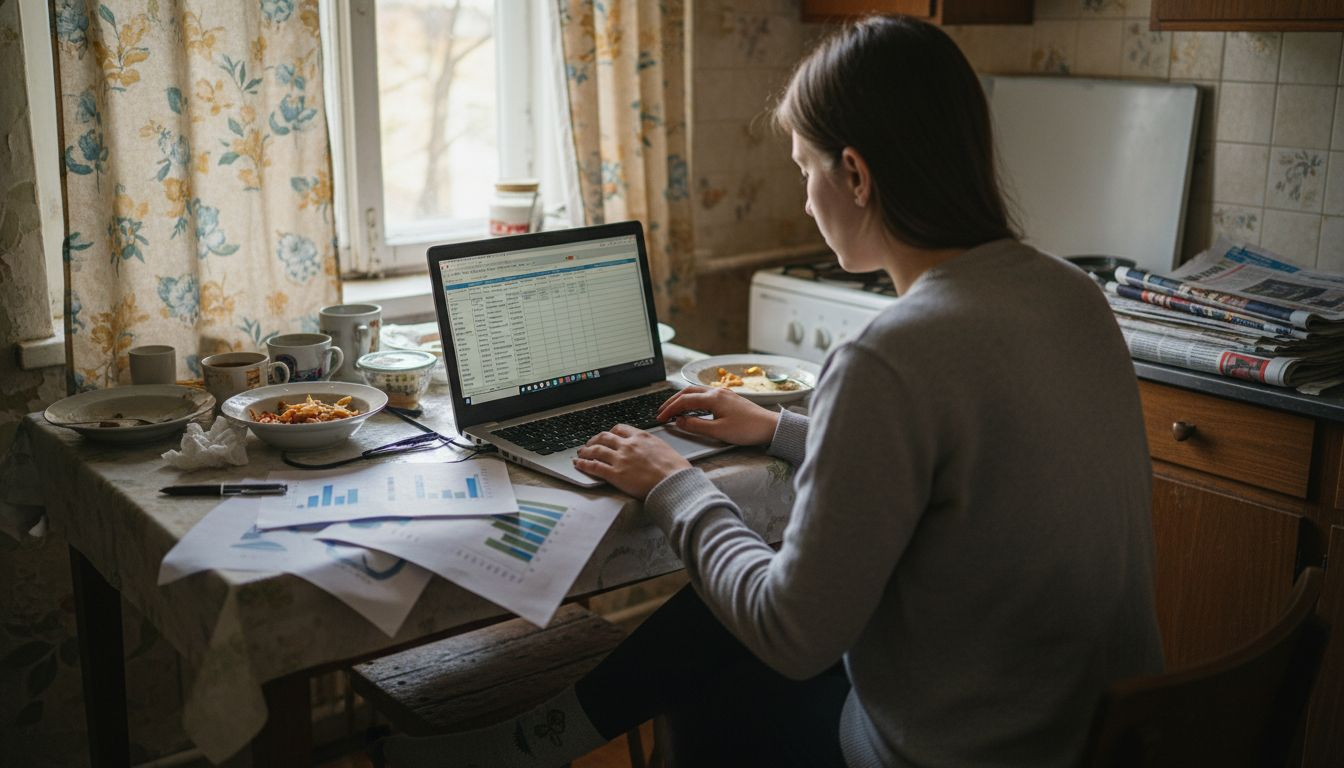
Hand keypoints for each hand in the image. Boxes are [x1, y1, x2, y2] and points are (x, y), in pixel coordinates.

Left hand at [574, 424, 691, 498]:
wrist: (674, 482)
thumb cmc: (675, 469)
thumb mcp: (664, 449)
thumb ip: (652, 446)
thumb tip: (651, 450)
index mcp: (641, 437)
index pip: (620, 429)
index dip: (610, 433)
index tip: (607, 436)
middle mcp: (628, 445)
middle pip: (604, 437)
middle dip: (594, 440)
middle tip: (590, 444)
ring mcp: (620, 459)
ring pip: (596, 450)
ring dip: (585, 451)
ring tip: (580, 453)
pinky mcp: (616, 474)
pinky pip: (595, 467)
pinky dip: (583, 464)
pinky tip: (578, 464)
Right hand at [655, 386, 779, 445]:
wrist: (770, 427)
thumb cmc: (747, 430)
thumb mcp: (718, 431)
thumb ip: (696, 426)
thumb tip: (679, 421)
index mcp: (713, 398)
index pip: (684, 401)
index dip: (669, 409)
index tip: (660, 418)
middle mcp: (717, 392)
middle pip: (687, 392)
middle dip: (672, 402)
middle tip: (662, 412)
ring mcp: (723, 393)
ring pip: (696, 391)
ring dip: (682, 399)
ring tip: (673, 409)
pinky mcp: (729, 398)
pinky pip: (705, 394)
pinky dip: (693, 399)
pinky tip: (692, 407)